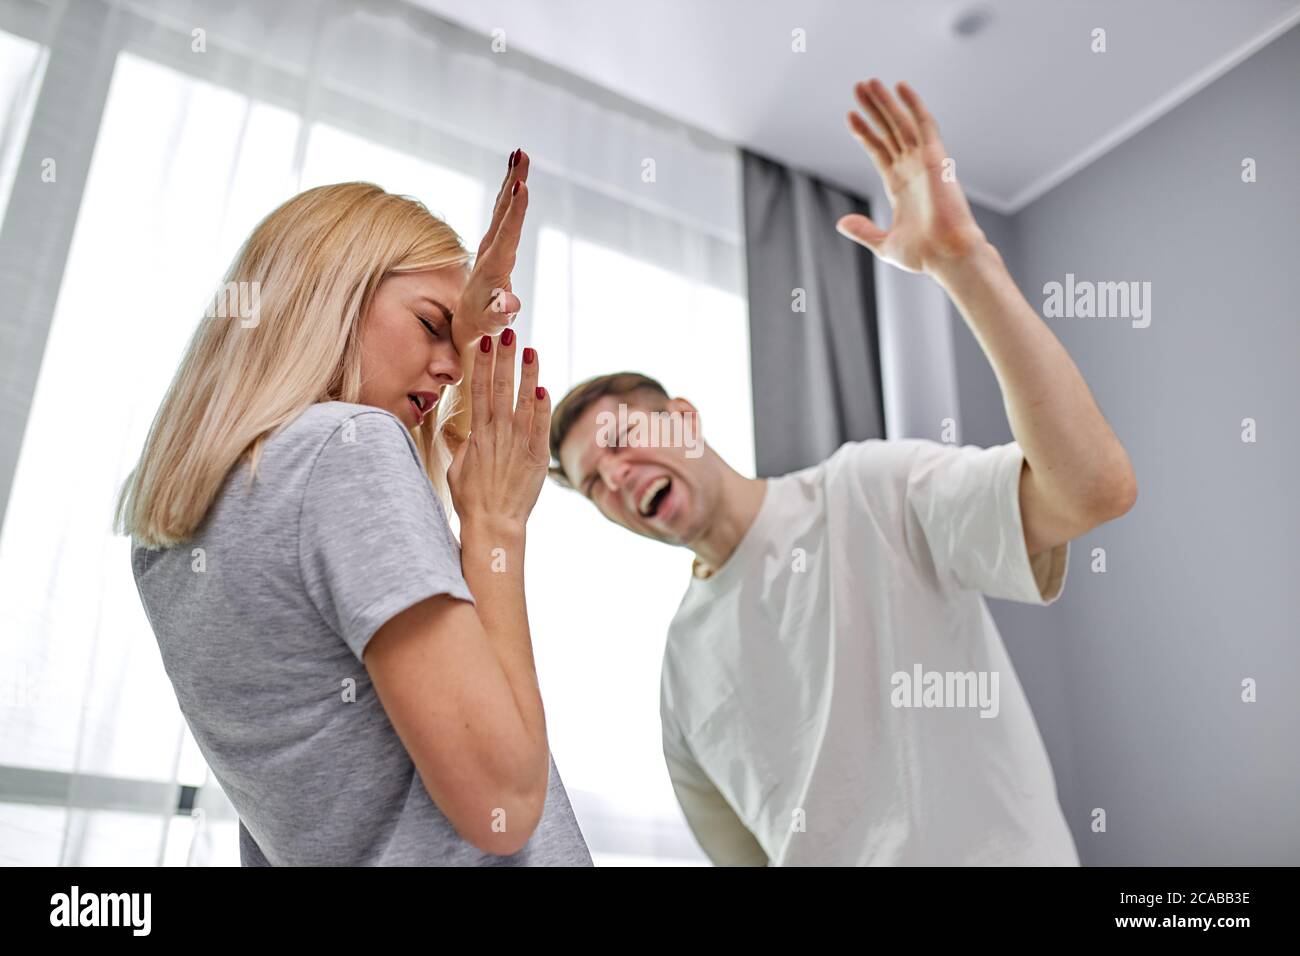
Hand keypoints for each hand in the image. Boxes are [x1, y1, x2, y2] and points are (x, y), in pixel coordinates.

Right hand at [447, 331, 550, 531]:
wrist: (493, 523)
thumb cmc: (472, 499)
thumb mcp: (457, 468)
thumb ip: (464, 446)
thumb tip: (465, 433)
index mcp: (477, 433)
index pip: (479, 389)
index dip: (483, 363)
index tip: (485, 342)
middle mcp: (497, 433)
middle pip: (499, 388)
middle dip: (503, 359)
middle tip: (506, 334)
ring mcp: (518, 443)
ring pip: (523, 401)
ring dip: (526, 374)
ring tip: (530, 350)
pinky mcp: (536, 456)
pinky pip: (541, 426)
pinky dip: (543, 406)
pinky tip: (544, 387)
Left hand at [451, 149, 530, 356]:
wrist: (466, 324)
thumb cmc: (483, 325)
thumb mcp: (492, 323)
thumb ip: (500, 313)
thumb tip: (509, 303)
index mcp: (493, 266)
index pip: (506, 234)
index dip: (515, 211)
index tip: (522, 187)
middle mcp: (490, 250)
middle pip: (503, 211)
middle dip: (513, 182)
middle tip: (522, 154)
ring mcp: (490, 245)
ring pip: (502, 207)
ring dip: (511, 180)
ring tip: (520, 154)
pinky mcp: (493, 244)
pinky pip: (502, 214)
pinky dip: (508, 193)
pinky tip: (514, 178)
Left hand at [836, 79, 987, 274]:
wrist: (947, 255)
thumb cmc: (923, 255)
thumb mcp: (884, 244)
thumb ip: (863, 231)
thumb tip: (841, 222)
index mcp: (899, 186)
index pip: (879, 151)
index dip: (865, 133)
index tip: (850, 116)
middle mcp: (911, 169)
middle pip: (888, 131)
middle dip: (873, 109)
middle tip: (857, 87)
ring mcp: (923, 161)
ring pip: (901, 123)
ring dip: (885, 102)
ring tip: (868, 82)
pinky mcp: (935, 157)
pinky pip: (923, 123)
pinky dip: (912, 104)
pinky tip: (900, 87)